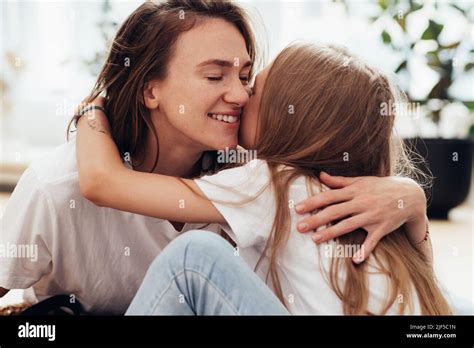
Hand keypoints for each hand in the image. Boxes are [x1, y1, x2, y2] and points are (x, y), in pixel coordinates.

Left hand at [295, 172, 426, 262]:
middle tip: (300, 227)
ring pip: (348, 225)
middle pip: (334, 212)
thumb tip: (320, 176)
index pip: (328, 196)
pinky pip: (372, 241)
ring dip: (331, 233)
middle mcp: (361, 203)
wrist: (409, 195)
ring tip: (315, 240)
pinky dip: (365, 250)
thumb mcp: (360, 181)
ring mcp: (371, 216)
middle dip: (316, 219)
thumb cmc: (380, 187)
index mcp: (354, 191)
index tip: (297, 209)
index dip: (312, 202)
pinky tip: (355, 260)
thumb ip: (339, 181)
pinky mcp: (382, 228)